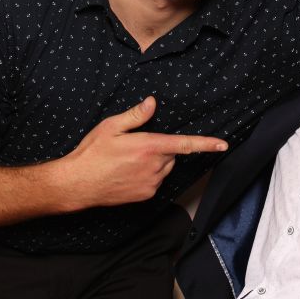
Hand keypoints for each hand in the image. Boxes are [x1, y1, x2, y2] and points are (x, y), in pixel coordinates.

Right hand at [62, 96, 227, 208]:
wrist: (77, 184)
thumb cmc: (91, 153)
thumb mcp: (110, 127)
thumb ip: (135, 116)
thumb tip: (152, 103)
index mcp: (149, 147)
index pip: (185, 144)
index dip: (206, 143)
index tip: (222, 144)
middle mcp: (154, 167)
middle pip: (171, 154)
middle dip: (161, 148)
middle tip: (136, 146)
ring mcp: (151, 183)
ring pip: (165, 168)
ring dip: (155, 162)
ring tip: (128, 160)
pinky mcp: (146, 195)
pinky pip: (156, 181)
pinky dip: (149, 175)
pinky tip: (128, 172)